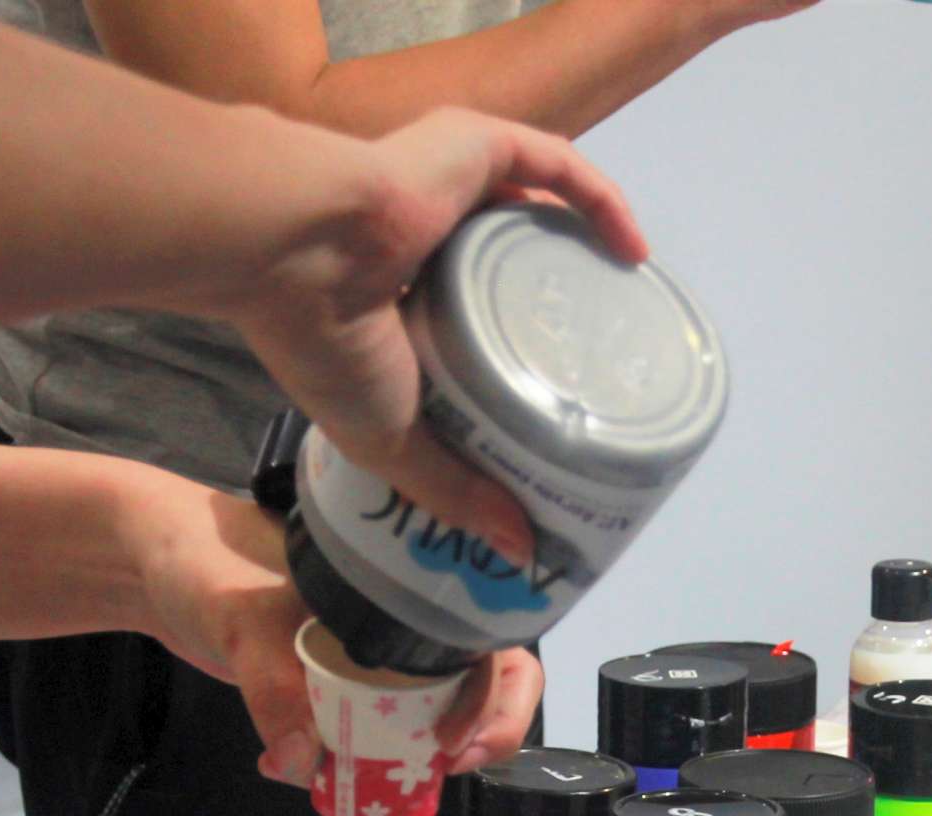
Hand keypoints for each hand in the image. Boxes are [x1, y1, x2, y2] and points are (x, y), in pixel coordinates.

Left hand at [125, 472, 540, 786]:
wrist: (150, 563)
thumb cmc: (205, 559)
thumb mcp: (242, 619)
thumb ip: (272, 689)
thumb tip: (305, 765)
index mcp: (408, 581)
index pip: (493, 636)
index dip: (499, 698)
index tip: (456, 742)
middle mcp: (404, 616)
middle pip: (481, 681)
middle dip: (478, 735)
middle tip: (440, 769)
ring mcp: (374, 652)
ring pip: (431, 709)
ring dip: (417, 755)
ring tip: (376, 785)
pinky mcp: (338, 682)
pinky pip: (375, 726)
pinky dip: (359, 761)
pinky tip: (310, 774)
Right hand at [227, 110, 644, 566]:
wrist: (296, 253)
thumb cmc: (327, 344)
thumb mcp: (395, 439)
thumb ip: (456, 491)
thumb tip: (522, 554)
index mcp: (398, 294)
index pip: (474, 315)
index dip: (523, 349)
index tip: (567, 394)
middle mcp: (430, 234)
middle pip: (516, 267)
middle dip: (562, 307)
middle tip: (609, 361)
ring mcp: (455, 186)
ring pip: (541, 216)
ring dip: (588, 254)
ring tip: (629, 309)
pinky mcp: (474, 144)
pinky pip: (556, 166)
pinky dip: (601, 201)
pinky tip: (635, 248)